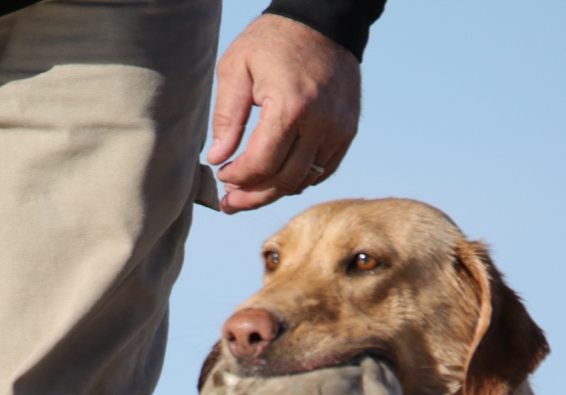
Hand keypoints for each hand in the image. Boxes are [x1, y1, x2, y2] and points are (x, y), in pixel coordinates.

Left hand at [208, 15, 361, 213]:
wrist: (324, 22)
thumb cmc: (273, 41)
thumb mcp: (237, 68)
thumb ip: (227, 117)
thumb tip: (218, 159)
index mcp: (290, 107)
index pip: (261, 165)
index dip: (237, 179)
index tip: (222, 176)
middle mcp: (319, 123)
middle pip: (283, 181)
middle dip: (252, 196)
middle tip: (231, 202)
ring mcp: (338, 130)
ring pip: (303, 181)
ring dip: (274, 192)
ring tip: (251, 192)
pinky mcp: (347, 132)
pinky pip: (322, 171)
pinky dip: (298, 180)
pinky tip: (277, 177)